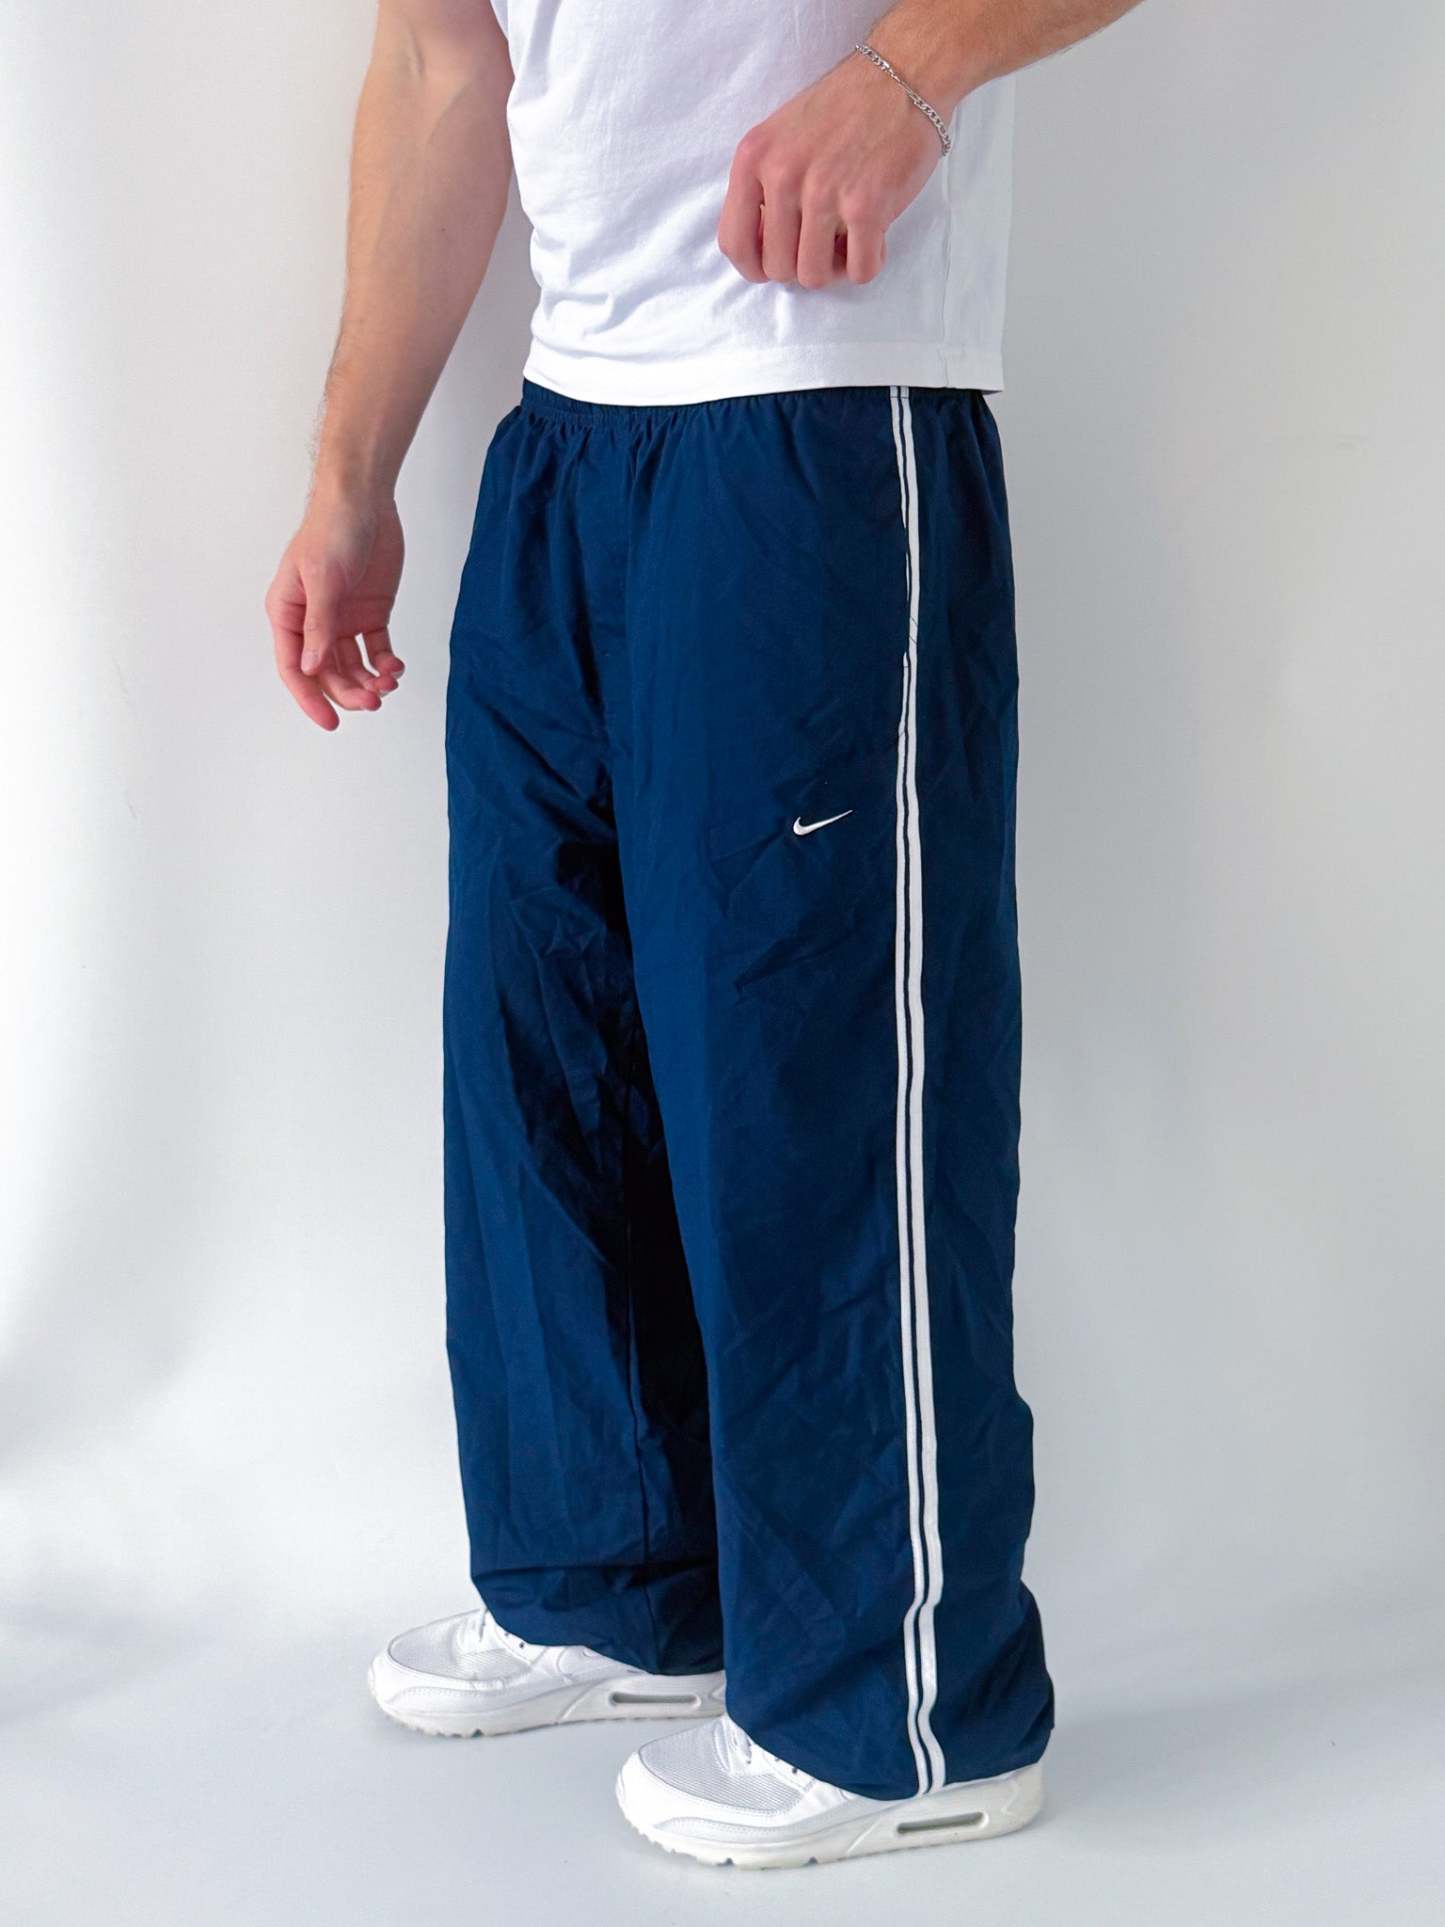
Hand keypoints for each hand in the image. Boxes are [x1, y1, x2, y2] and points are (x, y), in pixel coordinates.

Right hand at [265, 492, 405, 730]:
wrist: (364, 500)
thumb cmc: (331, 530)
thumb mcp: (323, 578)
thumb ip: (318, 625)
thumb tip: (311, 667)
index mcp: (288, 614)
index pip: (294, 667)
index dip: (310, 698)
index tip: (331, 722)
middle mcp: (312, 622)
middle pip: (327, 673)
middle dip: (349, 691)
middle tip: (374, 700)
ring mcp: (342, 619)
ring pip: (352, 666)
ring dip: (370, 681)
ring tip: (390, 682)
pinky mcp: (370, 614)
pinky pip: (376, 650)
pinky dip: (386, 664)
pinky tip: (396, 667)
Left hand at [718, 52, 944, 289]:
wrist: (900, 76)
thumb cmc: (842, 110)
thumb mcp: (780, 137)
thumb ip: (762, 187)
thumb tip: (762, 250)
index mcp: (754, 158)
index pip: (734, 244)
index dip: (755, 266)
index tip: (777, 260)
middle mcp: (783, 175)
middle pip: (778, 268)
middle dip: (803, 265)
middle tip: (825, 241)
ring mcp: (824, 192)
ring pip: (815, 276)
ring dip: (835, 268)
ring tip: (849, 239)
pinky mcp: (867, 206)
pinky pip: (859, 271)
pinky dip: (868, 262)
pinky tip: (875, 236)